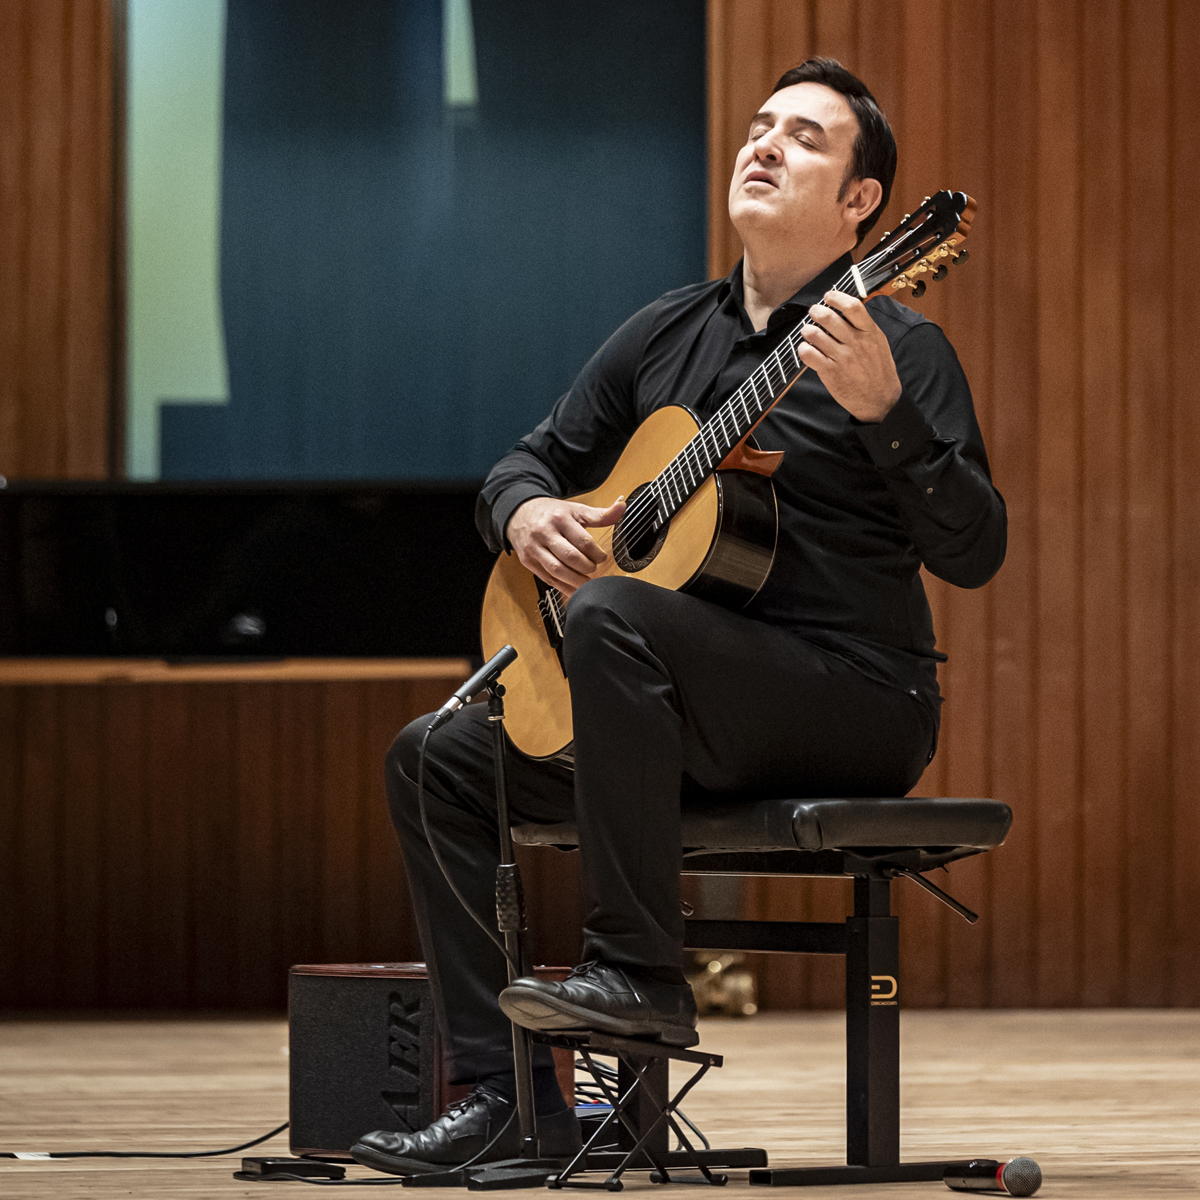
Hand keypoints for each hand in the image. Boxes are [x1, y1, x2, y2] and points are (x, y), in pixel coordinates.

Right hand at [507, 495, 626, 596]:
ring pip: (557, 570)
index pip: (583, 541)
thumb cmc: (551, 513)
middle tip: (594, 569)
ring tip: (587, 583)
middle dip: (586, 567)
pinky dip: (562, 587)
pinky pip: (547, 578)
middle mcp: (545, 532)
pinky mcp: (528, 561)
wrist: (519, 514)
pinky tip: (573, 589)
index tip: (601, 557)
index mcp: (560, 519)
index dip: (596, 553)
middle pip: (570, 557)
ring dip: (575, 580)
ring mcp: (534, 548)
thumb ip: (600, 514)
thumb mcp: (575, 510)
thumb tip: (621, 508)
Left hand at [796, 290, 901, 422]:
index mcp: (870, 332)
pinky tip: (806, 349)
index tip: (828, 296)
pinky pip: (809, 355)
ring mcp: (842, 358)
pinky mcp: (830, 373)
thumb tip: (847, 309)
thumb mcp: (878, 343)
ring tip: (807, 331)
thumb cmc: (878, 370)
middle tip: (813, 312)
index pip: (852, 306)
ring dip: (807, 330)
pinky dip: (803, 349)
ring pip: (815, 335)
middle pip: (829, 318)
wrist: (880, 400)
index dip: (836, 297)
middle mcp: (855, 343)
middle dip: (816, 311)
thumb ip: (864, 327)